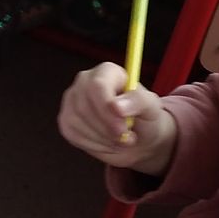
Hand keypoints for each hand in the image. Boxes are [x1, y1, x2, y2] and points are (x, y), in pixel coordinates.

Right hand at [58, 62, 176, 173]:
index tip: (123, 127)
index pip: (97, 86)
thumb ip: (138, 101)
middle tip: (128, 139)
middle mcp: (85, 81)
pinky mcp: (66, 120)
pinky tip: (107, 142)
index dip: (107, 108)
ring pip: (77, 122)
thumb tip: (117, 106)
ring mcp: (72, 100)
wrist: (136, 138)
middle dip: (107, 128)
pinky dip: (94, 144)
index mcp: (107, 72)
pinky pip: (73, 134)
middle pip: (84, 106)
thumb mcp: (151, 108)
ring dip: (103, 139)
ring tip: (121, 140)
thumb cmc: (145, 117)